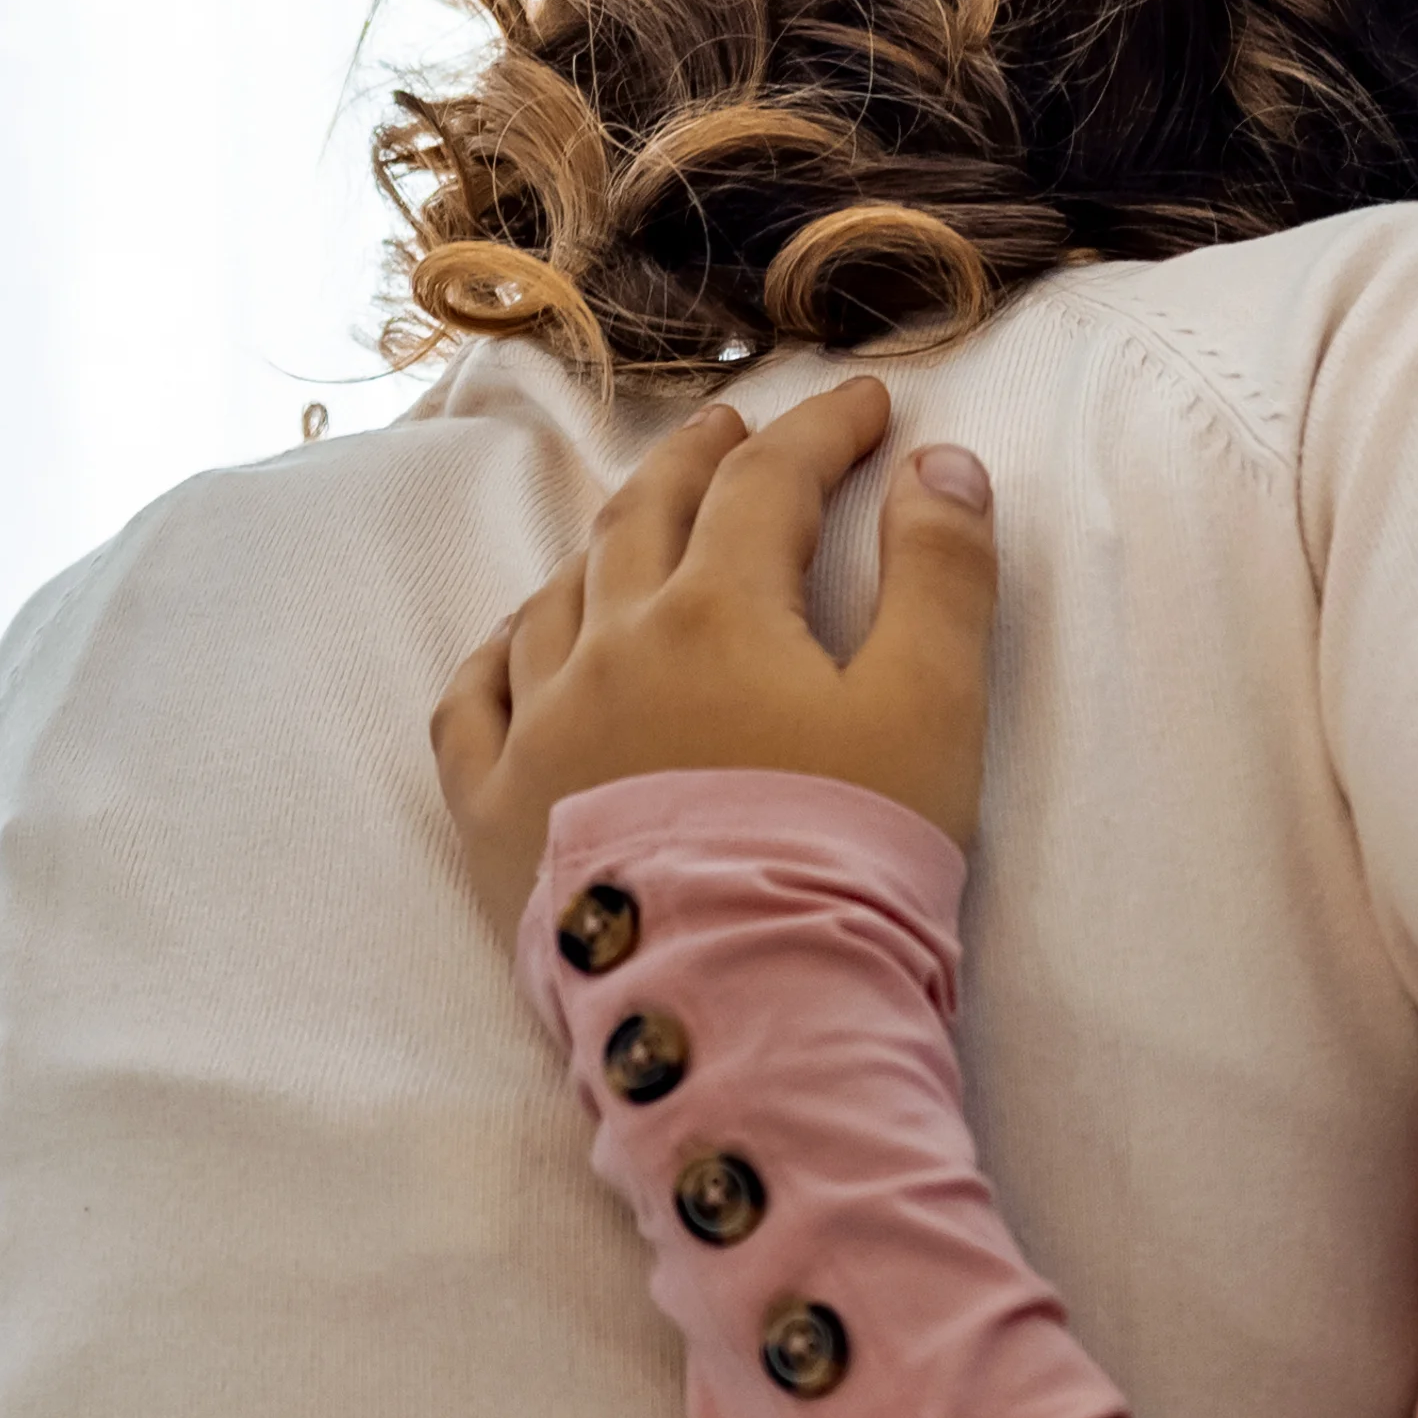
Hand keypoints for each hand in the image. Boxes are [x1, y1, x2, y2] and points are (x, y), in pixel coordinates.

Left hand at [430, 372, 1003, 905]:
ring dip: (607, 545)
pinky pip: (474, 702)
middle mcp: (609, 649)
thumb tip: (943, 462)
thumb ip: (942, 576)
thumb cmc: (849, 860)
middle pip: (647, 515)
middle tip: (736, 426)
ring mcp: (539, 731)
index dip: (823, 431)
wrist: (743, 1011)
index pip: (769, 481)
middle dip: (700, 459)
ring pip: (558, 597)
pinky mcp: (494, 814)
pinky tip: (522, 643)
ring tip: (642, 527)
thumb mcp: (930, 710)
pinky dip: (501, 653)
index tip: (865, 406)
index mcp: (716, 612)